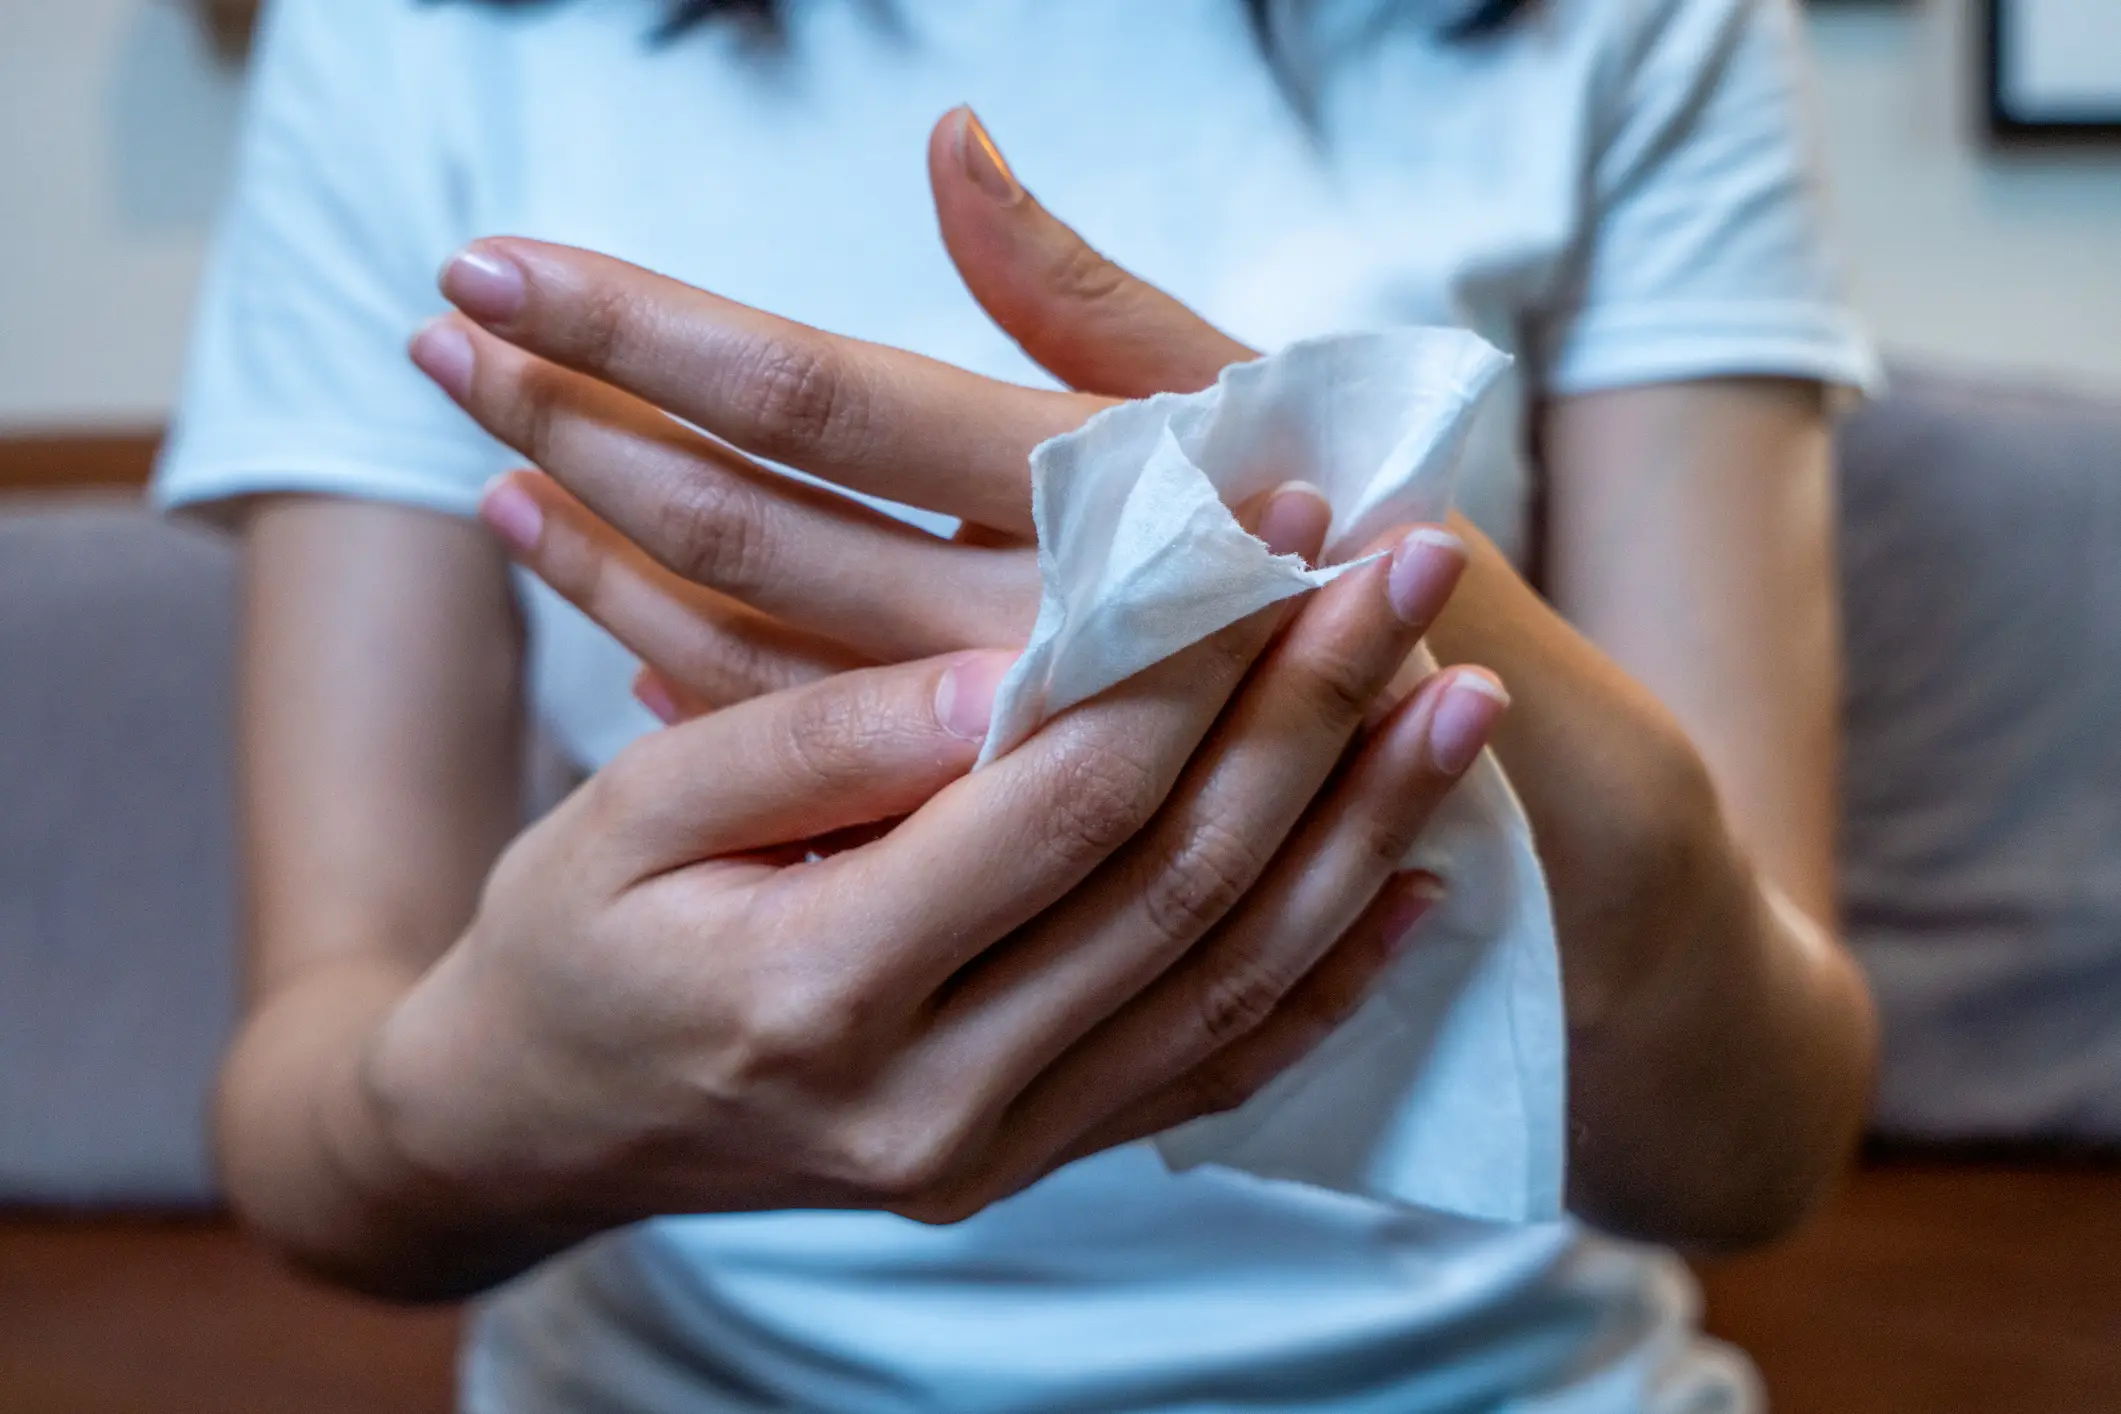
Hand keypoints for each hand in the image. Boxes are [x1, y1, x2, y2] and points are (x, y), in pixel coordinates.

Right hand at [364, 512, 1499, 1239]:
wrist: (544, 1124)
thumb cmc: (572, 937)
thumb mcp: (631, 811)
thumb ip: (818, 739)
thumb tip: (1012, 667)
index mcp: (819, 992)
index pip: (1064, 799)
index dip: (1189, 649)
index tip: (1280, 518)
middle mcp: (932, 1100)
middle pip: (1180, 882)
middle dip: (1312, 707)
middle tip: (1417, 569)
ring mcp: (993, 1152)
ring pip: (1229, 981)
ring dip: (1360, 831)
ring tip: (1463, 702)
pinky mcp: (1027, 1162)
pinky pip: (1209, 1074)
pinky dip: (1324, 980)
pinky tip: (1408, 881)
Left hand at [408, 108, 1327, 717]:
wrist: (1434, 760)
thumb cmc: (1358, 538)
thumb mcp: (1252, 394)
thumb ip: (1086, 291)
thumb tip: (946, 143)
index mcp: (1071, 488)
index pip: (812, 398)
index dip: (642, 330)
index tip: (489, 262)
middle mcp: (1002, 618)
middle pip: (732, 521)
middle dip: (571, 416)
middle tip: (437, 336)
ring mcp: (970, 724)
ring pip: (727, 640)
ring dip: (591, 543)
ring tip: (486, 457)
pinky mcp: (961, 793)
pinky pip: (786, 736)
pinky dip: (672, 664)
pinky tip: (593, 595)